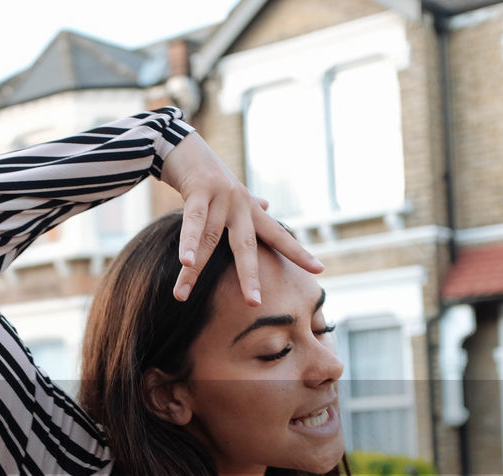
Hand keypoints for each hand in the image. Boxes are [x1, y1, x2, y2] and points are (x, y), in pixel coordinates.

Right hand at [160, 132, 322, 305]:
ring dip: (193, 271)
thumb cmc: (206, 173)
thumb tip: (267, 206)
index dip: (298, 252)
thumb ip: (250, 203)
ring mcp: (221, 197)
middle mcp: (239, 204)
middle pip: (246, 247)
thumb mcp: (231, 190)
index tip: (320, 270)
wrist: (184, 145)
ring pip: (209, 241)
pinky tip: (184, 262)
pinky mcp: (199, 190)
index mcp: (249, 209)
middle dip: (249, 276)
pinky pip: (193, 222)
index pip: (277, 235)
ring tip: (182, 296)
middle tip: (254, 304)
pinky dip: (188, 243)